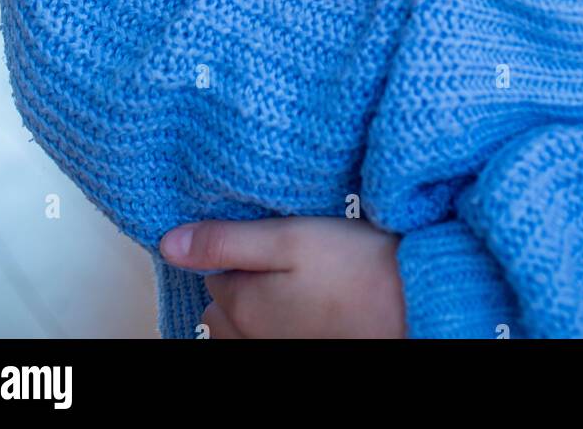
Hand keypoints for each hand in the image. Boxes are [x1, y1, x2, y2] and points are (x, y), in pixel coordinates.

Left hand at [159, 216, 406, 338]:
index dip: (238, 244)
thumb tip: (167, 244)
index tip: (267, 231)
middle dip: (242, 277)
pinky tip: (312, 301)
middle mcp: (250, 338)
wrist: (415, 305)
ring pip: (245, 324)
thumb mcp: (289, 237)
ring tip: (299, 277)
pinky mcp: (302, 350)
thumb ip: (225, 241)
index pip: (213, 268)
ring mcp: (276, 351)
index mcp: (239, 305)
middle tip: (285, 252)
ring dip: (260, 301)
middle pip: (223, 302)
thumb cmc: (358, 268)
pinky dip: (281, 320)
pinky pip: (270, 336)